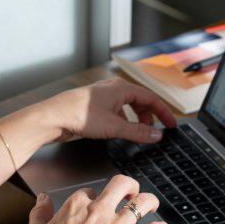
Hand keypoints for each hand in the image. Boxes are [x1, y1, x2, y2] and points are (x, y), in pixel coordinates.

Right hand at [23, 175, 170, 223]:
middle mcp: (100, 212)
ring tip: (152, 204)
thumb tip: (42, 200)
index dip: (96, 198)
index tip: (97, 205)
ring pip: (143, 203)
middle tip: (132, 192)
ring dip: (150, 202)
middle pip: (122, 185)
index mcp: (78, 206)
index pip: (91, 192)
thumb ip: (39, 212)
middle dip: (130, 186)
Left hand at [44, 78, 177, 143]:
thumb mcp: (114, 127)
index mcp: (121, 88)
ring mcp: (102, 96)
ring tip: (138, 133)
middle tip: (154, 132)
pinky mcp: (94, 105)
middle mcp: (113, 89)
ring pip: (127, 106)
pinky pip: (116, 111)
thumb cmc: (79, 116)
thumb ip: (137, 132)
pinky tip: (119, 131)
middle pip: (139, 101)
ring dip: (135, 120)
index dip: (163, 112)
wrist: (53, 117)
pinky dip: (123, 121)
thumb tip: (156, 135)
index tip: (171, 124)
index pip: (150, 98)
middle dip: (149, 117)